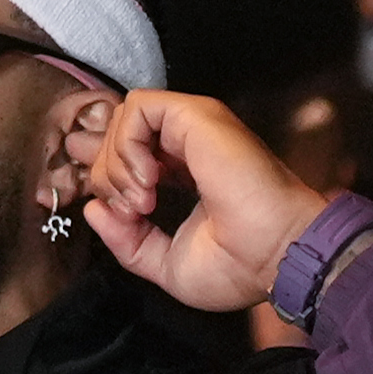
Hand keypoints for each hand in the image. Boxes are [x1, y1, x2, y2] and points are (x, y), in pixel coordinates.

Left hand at [71, 91, 327, 311]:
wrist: (279, 257)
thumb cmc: (240, 266)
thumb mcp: (166, 264)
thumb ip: (126, 240)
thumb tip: (93, 209)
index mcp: (185, 173)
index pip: (128, 155)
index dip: (106, 177)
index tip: (116, 212)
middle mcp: (189, 145)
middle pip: (118, 135)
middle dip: (106, 174)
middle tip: (133, 210)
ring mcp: (194, 128)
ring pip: (124, 118)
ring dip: (117, 162)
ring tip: (143, 199)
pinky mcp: (197, 117)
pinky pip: (139, 107)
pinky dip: (128, 143)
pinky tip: (148, 179)